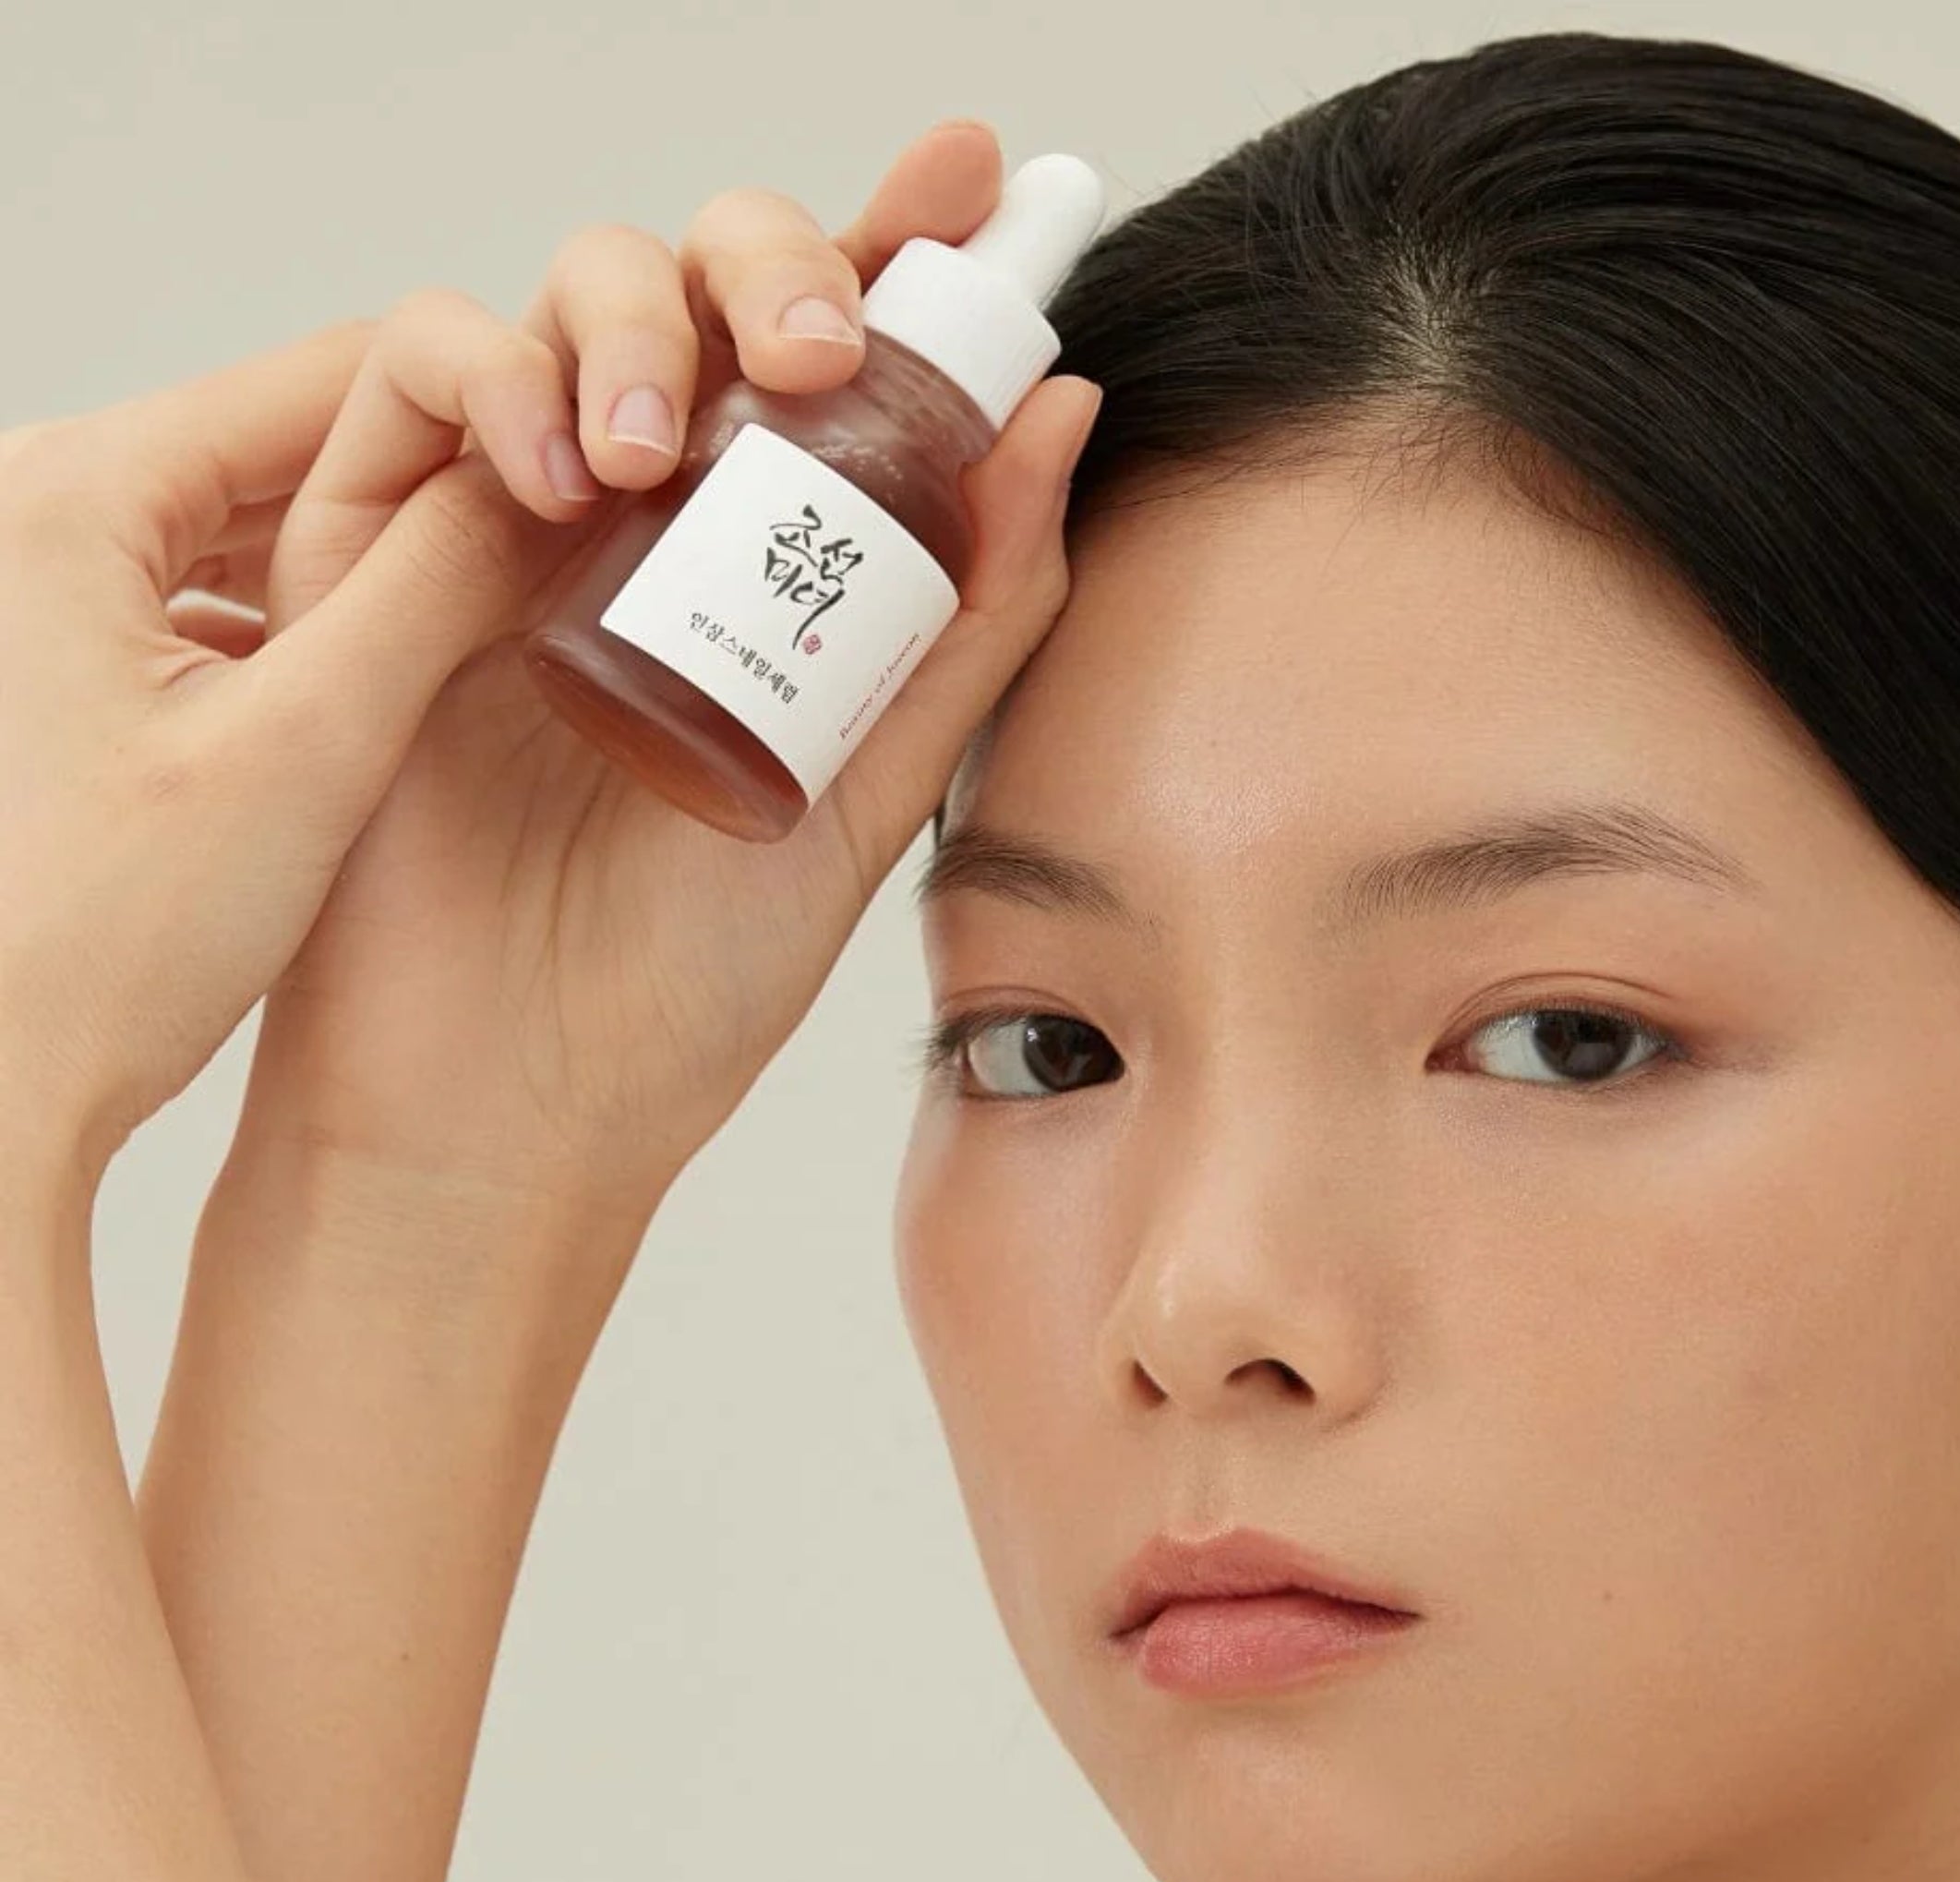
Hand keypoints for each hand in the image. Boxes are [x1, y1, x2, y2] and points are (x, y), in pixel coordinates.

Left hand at [0, 325, 541, 1190]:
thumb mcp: (310, 748)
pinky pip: (234, 589)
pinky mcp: (77, 656)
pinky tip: (406, 673)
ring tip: (511, 601)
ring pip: (276, 515)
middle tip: (574, 534)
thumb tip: (543, 478)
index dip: (493, 402)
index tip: (595, 465)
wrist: (0, 1080)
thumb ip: (432, 591)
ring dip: (393, 550)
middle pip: (304, 436)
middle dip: (448, 478)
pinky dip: (328, 614)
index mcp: (78, 494)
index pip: (336, 374)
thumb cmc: (106, 941)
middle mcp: (46, 510)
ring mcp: (55, 584)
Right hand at [236, 119, 1100, 1212]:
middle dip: (772, 264)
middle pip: (709, 290)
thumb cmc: (682, 980)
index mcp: (777, 569)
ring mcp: (518, 522)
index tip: (979, 179)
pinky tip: (557, 475)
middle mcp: (655, 524)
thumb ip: (969, 618)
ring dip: (635, 318)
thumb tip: (1064, 417)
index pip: (840, 367)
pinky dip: (486, 371)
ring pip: (571, 297)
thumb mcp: (870, 792)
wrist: (517, 1108)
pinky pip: (415, 367)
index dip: (898, 251)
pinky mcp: (378, 540)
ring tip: (665, 454)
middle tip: (823, 351)